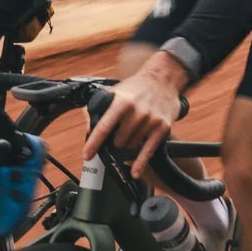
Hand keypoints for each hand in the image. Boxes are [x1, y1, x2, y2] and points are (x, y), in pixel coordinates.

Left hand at [85, 54, 184, 178]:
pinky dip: (140, 163)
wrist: (164, 78)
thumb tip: (88, 128)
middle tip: (117, 136)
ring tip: (131, 134)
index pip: (103, 127)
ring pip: (131, 146)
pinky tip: (135, 172)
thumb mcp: (115, 92)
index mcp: (121, 102)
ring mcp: (150, 120)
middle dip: (114, 143)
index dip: (93, 143)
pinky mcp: (162, 127)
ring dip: (127, 146)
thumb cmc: (137, 87)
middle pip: (117, 141)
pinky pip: (148, 150)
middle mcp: (135, 112)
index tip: (87, 155)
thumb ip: (99, 108)